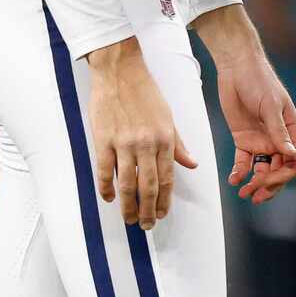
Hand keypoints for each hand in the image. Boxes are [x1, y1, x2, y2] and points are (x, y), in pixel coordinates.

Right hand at [85, 38, 196, 229]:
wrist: (120, 70)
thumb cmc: (146, 92)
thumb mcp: (169, 117)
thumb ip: (179, 144)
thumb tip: (192, 164)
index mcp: (165, 139)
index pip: (167, 178)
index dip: (165, 200)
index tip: (162, 214)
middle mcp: (146, 144)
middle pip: (148, 185)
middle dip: (148, 209)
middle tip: (146, 226)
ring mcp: (123, 142)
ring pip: (126, 182)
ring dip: (128, 205)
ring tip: (129, 219)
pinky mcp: (103, 139)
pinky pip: (104, 169)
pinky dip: (106, 187)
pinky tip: (108, 198)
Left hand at [213, 38, 295, 205]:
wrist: (236, 66)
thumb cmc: (260, 80)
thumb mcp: (270, 106)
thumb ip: (278, 131)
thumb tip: (290, 156)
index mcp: (292, 130)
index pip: (294, 161)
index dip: (283, 174)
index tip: (267, 179)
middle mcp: (278, 138)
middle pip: (278, 170)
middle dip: (268, 185)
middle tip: (254, 196)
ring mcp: (261, 140)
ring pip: (262, 169)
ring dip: (255, 183)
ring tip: (243, 193)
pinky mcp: (243, 139)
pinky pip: (244, 161)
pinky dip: (240, 172)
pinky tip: (234, 180)